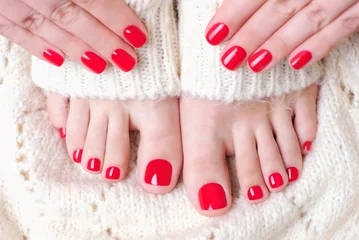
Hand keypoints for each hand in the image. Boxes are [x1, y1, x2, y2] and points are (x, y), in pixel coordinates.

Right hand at [0, 0, 147, 72]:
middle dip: (102, 41)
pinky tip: (58, 60)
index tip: (138, 36)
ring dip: (75, 48)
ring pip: (44, 27)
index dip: (116, 18)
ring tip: (100, 66)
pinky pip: (12, 30)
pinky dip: (36, 46)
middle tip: (127, 60)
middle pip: (69, 16)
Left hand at [206, 0, 358, 71]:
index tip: (213, 35)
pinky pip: (345, 25)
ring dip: (280, 43)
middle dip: (252, 34)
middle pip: (281, 4)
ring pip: (310, 17)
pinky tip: (296, 63)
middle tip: (229, 60)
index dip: (235, 11)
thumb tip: (227, 9)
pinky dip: (321, 44)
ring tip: (255, 66)